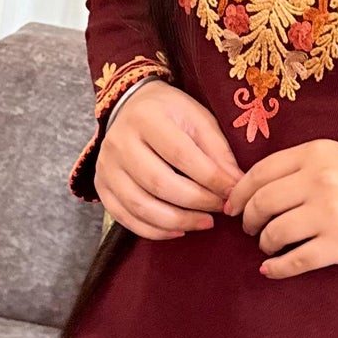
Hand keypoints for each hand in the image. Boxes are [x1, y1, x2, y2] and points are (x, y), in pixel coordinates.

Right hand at [95, 81, 243, 240]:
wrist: (132, 107)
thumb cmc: (172, 114)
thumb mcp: (199, 119)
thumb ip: (218, 151)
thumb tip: (236, 186)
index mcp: (147, 118)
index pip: (181, 155)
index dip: (210, 179)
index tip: (234, 192)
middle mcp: (119, 141)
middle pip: (159, 183)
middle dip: (196, 202)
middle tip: (220, 209)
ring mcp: (106, 166)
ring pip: (140, 205)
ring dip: (178, 221)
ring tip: (205, 222)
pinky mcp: (101, 186)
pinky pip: (125, 217)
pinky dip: (154, 230)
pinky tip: (179, 230)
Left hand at [222, 139, 337, 277]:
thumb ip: (303, 167)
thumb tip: (255, 190)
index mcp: (317, 153)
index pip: (259, 172)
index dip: (239, 193)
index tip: (233, 207)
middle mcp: (319, 180)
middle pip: (260, 203)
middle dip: (248, 221)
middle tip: (250, 230)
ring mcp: (329, 213)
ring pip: (273, 233)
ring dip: (264, 244)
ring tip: (269, 246)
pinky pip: (293, 260)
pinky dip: (276, 267)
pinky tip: (272, 268)